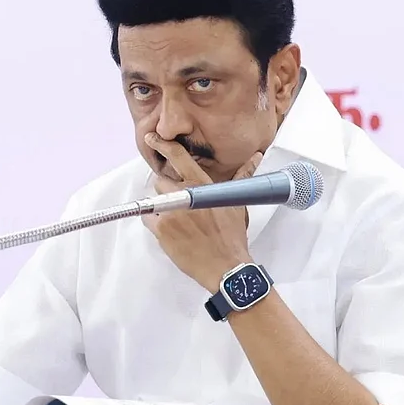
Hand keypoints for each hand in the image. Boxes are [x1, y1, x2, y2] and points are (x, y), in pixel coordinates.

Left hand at [142, 133, 262, 291]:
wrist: (225, 267)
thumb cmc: (232, 237)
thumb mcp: (237, 203)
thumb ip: (241, 178)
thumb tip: (255, 158)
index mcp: (202, 186)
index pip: (179, 158)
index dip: (163, 145)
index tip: (152, 137)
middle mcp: (185, 196)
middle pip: (160, 180)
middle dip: (166, 190)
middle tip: (178, 204)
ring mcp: (171, 212)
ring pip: (153, 199)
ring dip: (161, 206)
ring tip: (177, 220)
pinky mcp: (161, 230)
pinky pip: (148, 218)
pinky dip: (155, 222)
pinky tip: (170, 231)